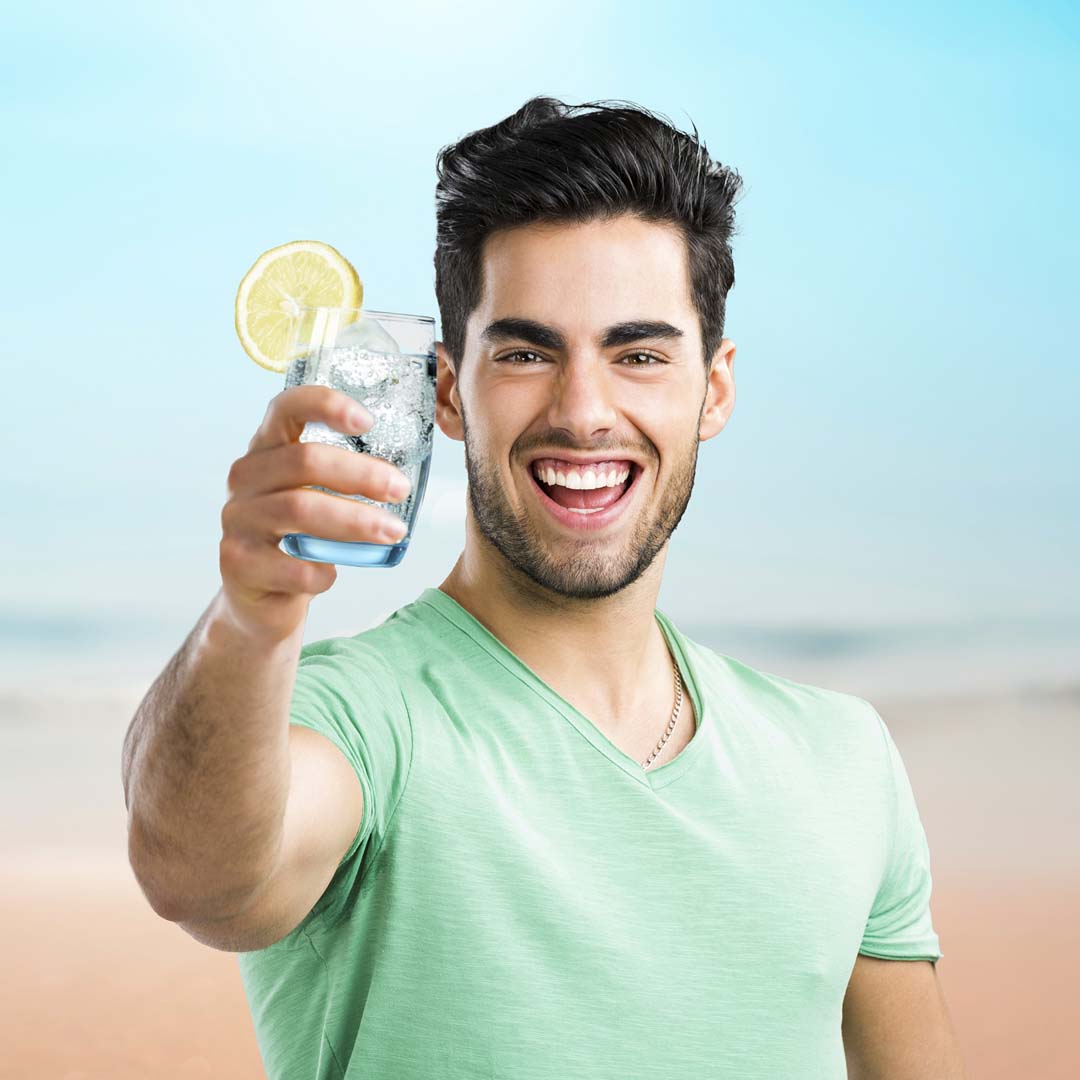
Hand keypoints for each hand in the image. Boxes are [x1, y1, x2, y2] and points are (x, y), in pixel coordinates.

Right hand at [218, 385, 411, 644]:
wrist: (259, 599)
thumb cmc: (299, 539)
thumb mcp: (314, 497)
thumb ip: (343, 478)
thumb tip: (404, 476)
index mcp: (267, 451)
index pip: (286, 409)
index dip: (325, 405)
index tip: (367, 421)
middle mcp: (246, 478)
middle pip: (303, 461)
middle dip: (360, 474)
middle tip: (400, 489)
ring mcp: (238, 520)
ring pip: (299, 509)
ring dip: (355, 521)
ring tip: (393, 532)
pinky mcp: (238, 565)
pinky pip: (293, 566)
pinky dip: (322, 572)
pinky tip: (332, 574)